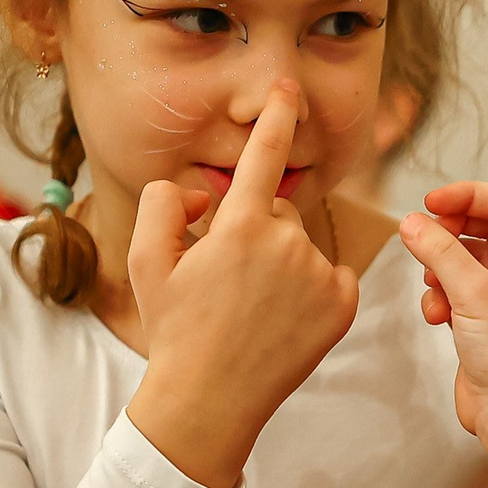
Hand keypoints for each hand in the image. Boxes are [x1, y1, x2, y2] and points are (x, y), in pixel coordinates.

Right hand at [122, 82, 360, 487]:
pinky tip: (283, 316)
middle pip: (278, 210)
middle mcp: (287, 243)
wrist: (209, 401)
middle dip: (253, 229)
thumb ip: (165, 203)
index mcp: (240, 225)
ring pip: (301, 244)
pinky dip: (311, 288)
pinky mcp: (342, 305)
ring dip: (281, 261)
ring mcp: (319, 275)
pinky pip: (330, 274)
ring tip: (251, 306)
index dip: (276, 114)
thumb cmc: (174, 329)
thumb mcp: (145, 259)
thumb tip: (202, 193)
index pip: (264, 153)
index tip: (288, 86)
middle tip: (225, 278)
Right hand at [397, 181, 487, 440]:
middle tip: (422, 241)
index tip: (430, 203)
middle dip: (447, 234)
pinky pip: (451, 288)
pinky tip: (436, 316)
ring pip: (460, 259)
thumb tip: (411, 223)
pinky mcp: (480, 317)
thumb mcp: (474, 294)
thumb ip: (441, 252)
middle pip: (478, 226)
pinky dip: (438, 296)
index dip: (466, 195)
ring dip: (438, 269)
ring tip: (434, 289)